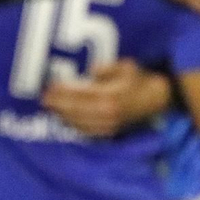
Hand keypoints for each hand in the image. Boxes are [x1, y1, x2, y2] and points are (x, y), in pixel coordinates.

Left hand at [40, 60, 170, 137]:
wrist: (155, 99)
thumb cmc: (138, 80)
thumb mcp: (126, 66)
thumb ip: (108, 68)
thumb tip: (91, 71)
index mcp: (111, 97)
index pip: (80, 96)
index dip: (64, 93)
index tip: (50, 88)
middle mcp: (108, 114)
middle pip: (76, 111)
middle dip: (58, 105)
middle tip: (44, 99)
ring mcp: (109, 126)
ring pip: (79, 124)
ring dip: (63, 116)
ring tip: (51, 108)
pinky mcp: (109, 133)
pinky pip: (87, 132)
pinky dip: (73, 126)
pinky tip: (64, 119)